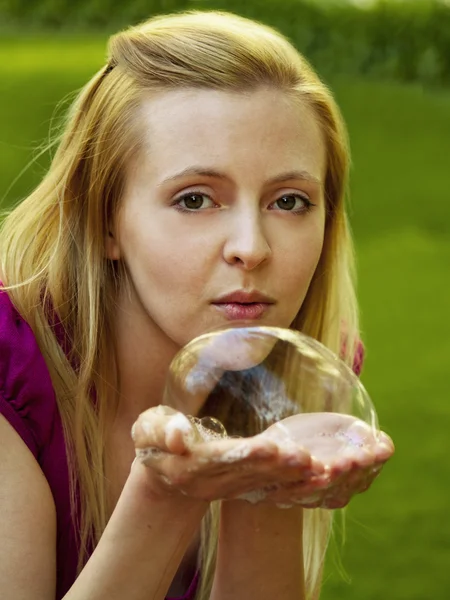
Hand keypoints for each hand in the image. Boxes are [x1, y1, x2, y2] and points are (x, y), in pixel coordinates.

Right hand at [131, 406, 393, 508]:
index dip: (247, 455)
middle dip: (279, 467)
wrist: (163, 470)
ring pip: (265, 483)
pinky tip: (319, 477)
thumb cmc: (153, 440)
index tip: (271, 448)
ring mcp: (229, 488)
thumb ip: (160, 430)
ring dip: (293, 477)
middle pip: (250, 474)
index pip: (221, 460)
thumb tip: (177, 436)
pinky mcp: (243, 487)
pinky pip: (271, 487)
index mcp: (189, 468)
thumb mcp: (147, 429)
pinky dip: (295, 484)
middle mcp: (212, 483)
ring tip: (321, 469)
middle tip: (308, 459)